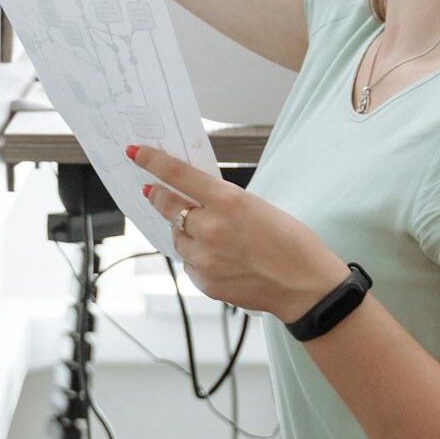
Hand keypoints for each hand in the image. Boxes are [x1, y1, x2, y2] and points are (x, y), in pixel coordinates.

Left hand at [128, 144, 348, 320]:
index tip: (135, 152)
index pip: (177, 175)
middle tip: (152, 190)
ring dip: (183, 231)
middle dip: (158, 196)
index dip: (151, 161)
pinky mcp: (205, 282)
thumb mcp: (257, 206)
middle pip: (167, 206)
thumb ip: (223, 201)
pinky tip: (220, 258)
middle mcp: (211, 228)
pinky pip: (189, 263)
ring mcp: (205, 258)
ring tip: (209, 233)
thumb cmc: (291, 242)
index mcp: (228, 201)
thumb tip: (192, 197)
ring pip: (176, 237)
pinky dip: (197, 257)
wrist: (304, 286)